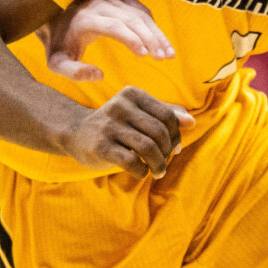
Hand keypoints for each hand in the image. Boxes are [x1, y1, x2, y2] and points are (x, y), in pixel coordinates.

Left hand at [39, 0, 172, 82]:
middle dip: (150, 38)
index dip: (131, 38)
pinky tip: (160, 40)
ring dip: (156, 33)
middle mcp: (99, 6)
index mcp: (85, 20)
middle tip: (163, 57)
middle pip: (131, 19)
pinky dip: (153, 24)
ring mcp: (110, 0)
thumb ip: (74, 72)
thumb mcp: (57, 64)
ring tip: (168, 53)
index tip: (145, 54)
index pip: (113, 26)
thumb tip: (99, 75)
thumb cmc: (58, 45)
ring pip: (139, 14)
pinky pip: (140, 9)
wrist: (55, 19)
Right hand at [62, 86, 191, 176]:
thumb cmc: (116, 125)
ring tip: (158, 171)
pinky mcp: (100, 146)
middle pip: (159, 132)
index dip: (176, 136)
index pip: (167, 116)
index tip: (174, 148)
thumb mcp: (139, 114)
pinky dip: (142, 170)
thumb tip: (191, 122)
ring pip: (148, 147)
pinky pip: (131, 161)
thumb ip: (166, 115)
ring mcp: (108, 126)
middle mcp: (120, 106)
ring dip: (158, 164)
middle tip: (164, 163)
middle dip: (167, 152)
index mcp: (132, 94)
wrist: (76, 133)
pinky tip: (140, 172)